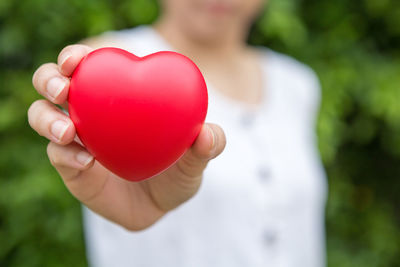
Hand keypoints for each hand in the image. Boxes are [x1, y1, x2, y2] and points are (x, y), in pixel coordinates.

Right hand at [28, 44, 225, 229]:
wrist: (161, 207)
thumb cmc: (177, 172)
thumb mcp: (195, 160)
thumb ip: (207, 146)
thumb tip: (208, 134)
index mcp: (117, 97)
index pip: (89, 67)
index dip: (76, 56)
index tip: (79, 59)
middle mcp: (91, 113)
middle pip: (52, 84)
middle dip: (49, 80)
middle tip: (64, 89)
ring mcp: (77, 140)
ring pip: (42, 116)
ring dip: (47, 118)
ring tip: (68, 131)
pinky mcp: (70, 168)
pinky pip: (57, 155)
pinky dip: (66, 155)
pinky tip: (87, 161)